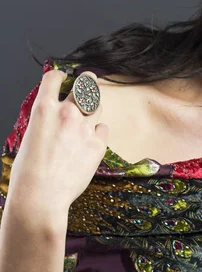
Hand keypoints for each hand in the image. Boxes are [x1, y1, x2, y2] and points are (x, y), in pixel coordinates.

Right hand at [7, 69, 108, 217]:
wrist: (41, 196)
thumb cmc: (28, 172)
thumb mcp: (30, 136)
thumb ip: (46, 120)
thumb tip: (55, 114)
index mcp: (44, 109)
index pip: (54, 78)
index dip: (59, 75)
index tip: (63, 78)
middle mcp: (67, 113)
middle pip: (86, 84)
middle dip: (88, 80)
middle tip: (90, 80)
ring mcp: (85, 128)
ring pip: (97, 106)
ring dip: (93, 108)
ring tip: (87, 117)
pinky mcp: (98, 144)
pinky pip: (103, 129)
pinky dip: (98, 131)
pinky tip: (90, 140)